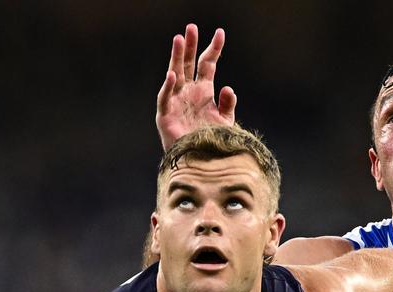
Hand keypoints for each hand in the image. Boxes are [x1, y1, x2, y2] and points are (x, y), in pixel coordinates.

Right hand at [156, 24, 236, 149]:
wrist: (199, 163)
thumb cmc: (211, 142)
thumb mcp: (225, 121)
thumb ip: (228, 104)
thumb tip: (227, 88)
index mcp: (204, 91)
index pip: (208, 64)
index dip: (213, 49)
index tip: (220, 33)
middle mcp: (189, 92)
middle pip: (189, 64)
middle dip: (190, 46)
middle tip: (192, 27)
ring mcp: (176, 101)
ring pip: (175, 74)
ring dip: (177, 57)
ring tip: (178, 39)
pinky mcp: (165, 114)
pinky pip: (166, 97)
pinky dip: (168, 87)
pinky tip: (173, 75)